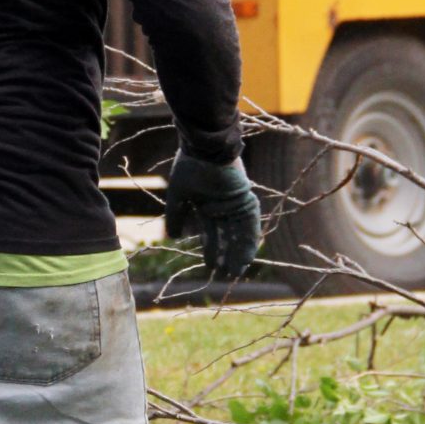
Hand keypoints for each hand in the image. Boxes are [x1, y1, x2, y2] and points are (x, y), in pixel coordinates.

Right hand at [163, 150, 261, 280]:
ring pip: (239, 234)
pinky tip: (247, 256)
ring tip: (236, 271)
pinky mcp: (246, 200)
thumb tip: (173, 237)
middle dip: (226, 256)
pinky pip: (251, 225)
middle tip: (225, 275)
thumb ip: (176, 215)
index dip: (211, 250)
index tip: (210, 267)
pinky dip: (249, 241)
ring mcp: (235, 204)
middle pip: (227, 237)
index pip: (211, 233)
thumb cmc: (190, 167)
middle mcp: (223, 207)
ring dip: (238, 253)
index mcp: (207, 206)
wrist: (205, 148)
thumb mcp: (178, 195)